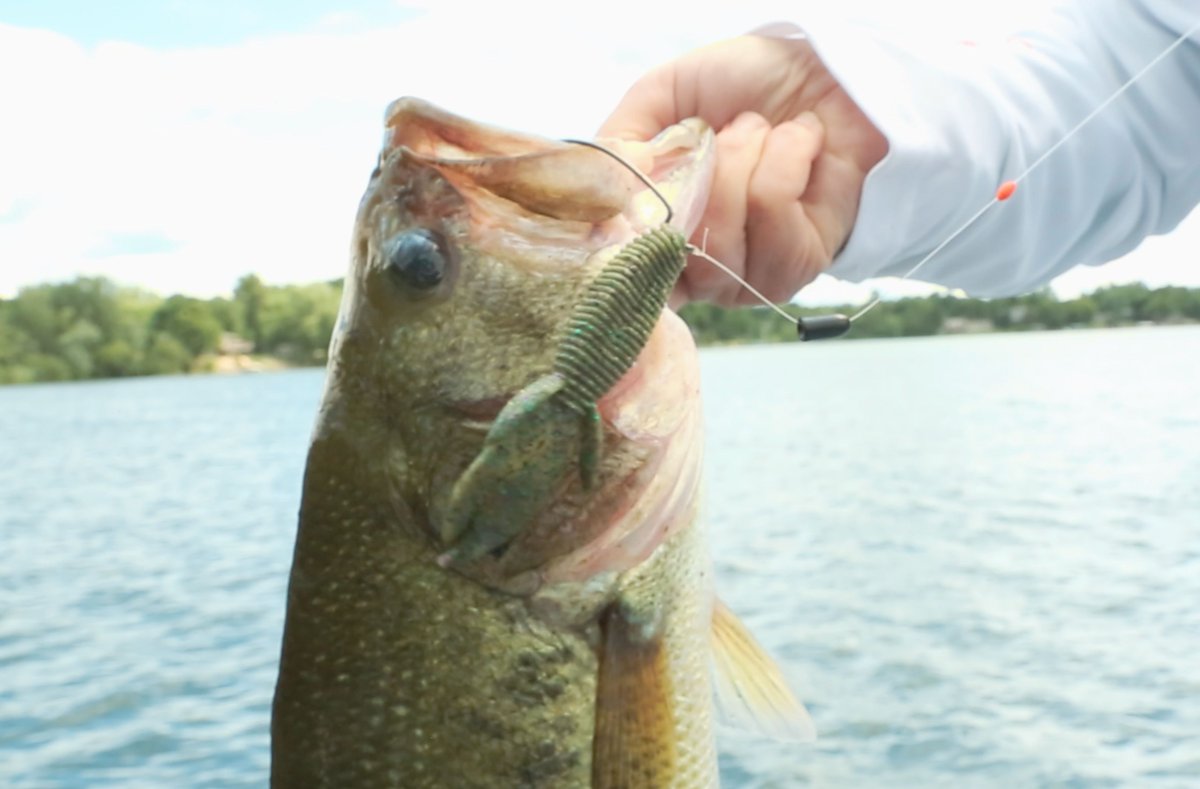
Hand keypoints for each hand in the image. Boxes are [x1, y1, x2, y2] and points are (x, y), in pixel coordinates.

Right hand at [600, 34, 887, 305]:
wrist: (826, 72)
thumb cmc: (743, 86)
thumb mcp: (662, 96)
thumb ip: (621, 139)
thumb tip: (601, 190)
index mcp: (658, 238)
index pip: (624, 280)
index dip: (621, 254)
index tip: (628, 207)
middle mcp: (699, 272)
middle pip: (668, 254)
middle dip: (697, 174)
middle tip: (722, 132)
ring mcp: (747, 277)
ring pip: (719, 239)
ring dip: (743, 161)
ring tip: (763, 132)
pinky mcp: (798, 265)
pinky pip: (773, 217)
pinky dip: (785, 160)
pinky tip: (801, 144)